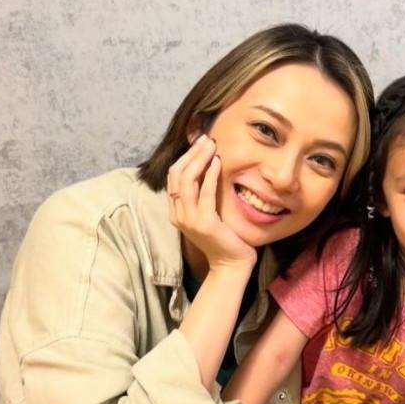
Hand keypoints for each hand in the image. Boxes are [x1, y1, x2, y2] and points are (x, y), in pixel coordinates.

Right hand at [167, 134, 256, 269]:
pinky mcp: (204, 224)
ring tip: (212, 145)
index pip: (173, 177)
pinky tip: (218, 163)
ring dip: (199, 159)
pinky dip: (210, 175)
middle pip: (177, 175)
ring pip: (187, 181)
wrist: (231, 264)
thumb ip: (202, 195)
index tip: (200, 143)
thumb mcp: (208, 213)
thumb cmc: (224, 237)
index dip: (185, 157)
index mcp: (176, 212)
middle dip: (191, 154)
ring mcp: (189, 220)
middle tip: (206, 138)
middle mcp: (178, 215)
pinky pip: (204, 194)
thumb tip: (207, 166)